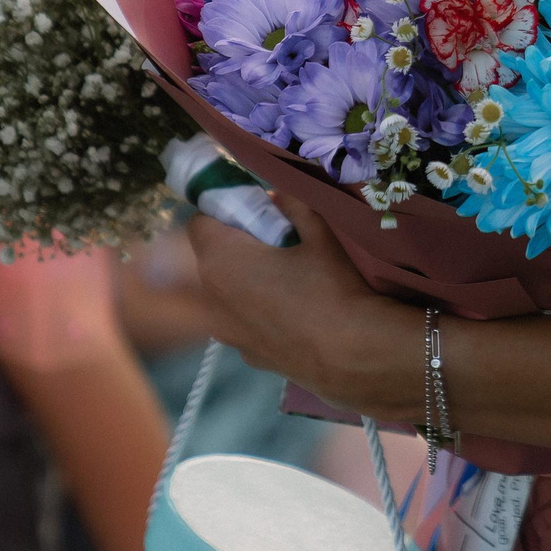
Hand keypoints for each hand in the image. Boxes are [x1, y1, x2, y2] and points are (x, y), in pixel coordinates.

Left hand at [189, 195, 412, 416]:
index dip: (223, 209)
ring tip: (288, 281)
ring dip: (246, 280)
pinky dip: (258, 313)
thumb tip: (278, 195)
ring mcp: (225, 332)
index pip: (199, 219)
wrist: (351, 354)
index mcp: (221, 258)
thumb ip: (293, 204)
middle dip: (237, 243)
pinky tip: (293, 315)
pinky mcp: (245, 355)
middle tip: (277, 240)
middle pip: (212, 257)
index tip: (253, 209)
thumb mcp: (319, 232)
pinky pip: (243, 322)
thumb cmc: (331, 286)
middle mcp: (211, 296)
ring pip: (226, 293)